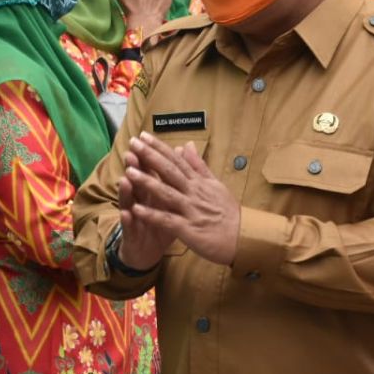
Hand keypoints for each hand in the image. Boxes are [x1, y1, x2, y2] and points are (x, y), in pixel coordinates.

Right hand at [117, 146, 176, 269]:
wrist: (146, 252)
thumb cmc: (159, 224)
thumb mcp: (169, 202)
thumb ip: (173, 179)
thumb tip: (179, 153)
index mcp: (152, 193)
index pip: (150, 172)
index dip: (150, 157)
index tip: (148, 140)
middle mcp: (140, 202)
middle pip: (137, 183)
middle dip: (134, 169)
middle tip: (131, 154)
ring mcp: (134, 218)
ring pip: (129, 202)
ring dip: (126, 192)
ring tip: (124, 179)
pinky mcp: (131, 235)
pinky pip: (130, 227)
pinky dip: (128, 220)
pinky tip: (127, 213)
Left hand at [121, 132, 239, 266]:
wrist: (244, 237)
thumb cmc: (229, 213)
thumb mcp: (215, 184)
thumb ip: (199, 166)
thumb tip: (187, 144)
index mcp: (198, 182)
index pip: (177, 160)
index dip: (159, 148)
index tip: (144, 135)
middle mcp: (194, 193)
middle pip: (169, 171)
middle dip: (150, 157)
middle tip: (133, 143)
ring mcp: (191, 210)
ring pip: (166, 193)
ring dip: (147, 182)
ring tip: (129, 171)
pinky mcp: (188, 229)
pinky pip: (167, 220)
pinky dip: (152, 214)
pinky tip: (136, 209)